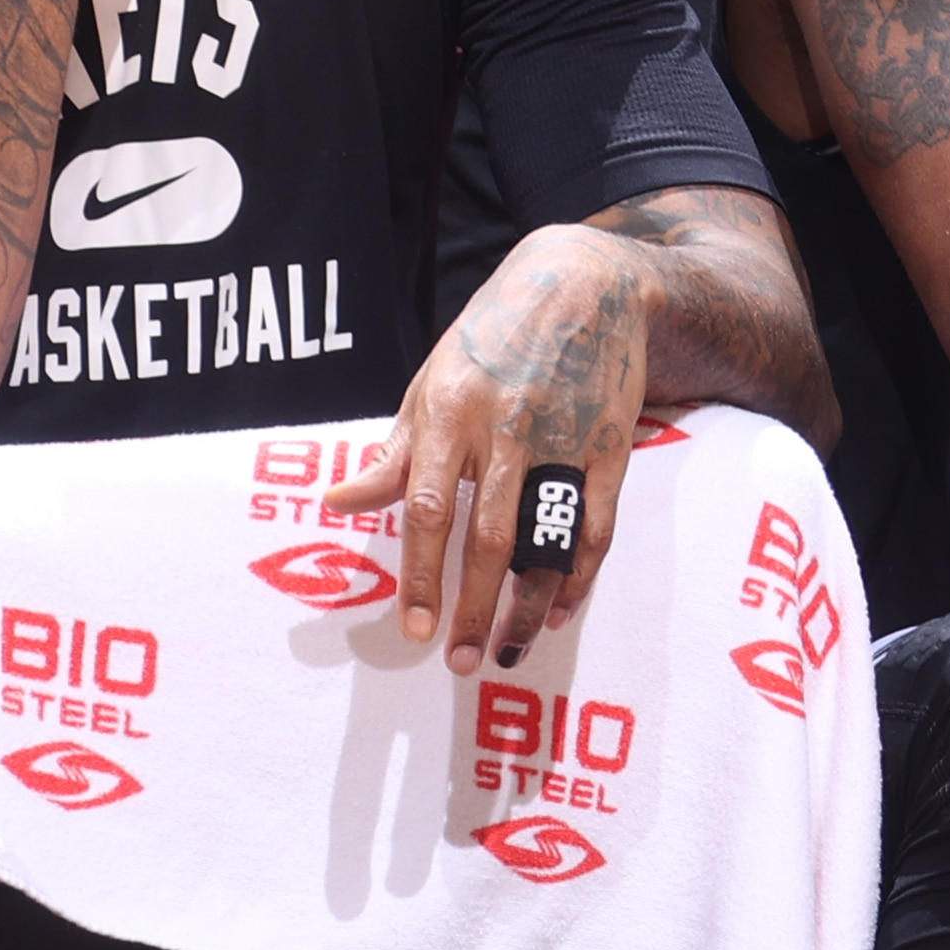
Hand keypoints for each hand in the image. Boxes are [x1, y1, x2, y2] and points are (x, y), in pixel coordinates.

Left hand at [327, 227, 650, 673]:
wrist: (582, 288)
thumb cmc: (491, 340)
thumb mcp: (430, 384)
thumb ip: (393, 453)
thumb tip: (337, 502)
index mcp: (450, 412)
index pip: (426, 509)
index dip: (420, 575)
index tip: (413, 629)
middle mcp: (507, 429)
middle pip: (488, 538)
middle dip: (475, 608)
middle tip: (462, 662)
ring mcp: (566, 440)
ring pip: (546, 540)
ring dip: (529, 605)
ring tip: (513, 649)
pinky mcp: (612, 448)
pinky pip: (596, 527)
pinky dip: (579, 575)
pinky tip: (560, 609)